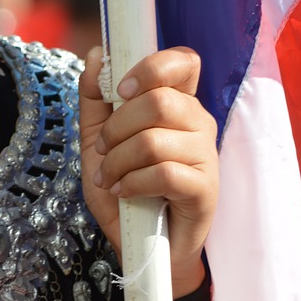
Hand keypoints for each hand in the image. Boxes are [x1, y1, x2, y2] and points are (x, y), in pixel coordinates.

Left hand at [78, 46, 217, 296]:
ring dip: (118, 161)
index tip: (120, 90)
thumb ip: (95, 98)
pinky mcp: (205, 188)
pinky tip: (125, 192)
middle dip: (116, 127)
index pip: (183, 62)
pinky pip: (164, 173)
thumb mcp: (98, 140)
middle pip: (158, 101)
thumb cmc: (125, 188)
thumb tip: (96, 54)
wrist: (142, 245)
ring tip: (111, 177)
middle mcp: (198, 122)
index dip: (150, 68)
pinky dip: (133, 183)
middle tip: (104, 149)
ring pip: (155, 140)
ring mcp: (205, 155)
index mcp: (177, 103)